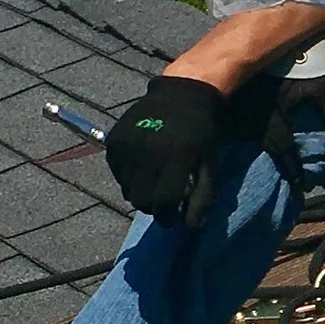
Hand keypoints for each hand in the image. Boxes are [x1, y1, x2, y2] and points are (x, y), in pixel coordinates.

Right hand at [106, 75, 226, 226]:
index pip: (164, 201)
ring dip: (141, 193)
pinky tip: (143, 168)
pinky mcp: (114, 140)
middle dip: (153, 208)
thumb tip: (190, 229)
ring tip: (154, 183)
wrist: (180, 94)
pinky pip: (117, 174)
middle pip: (141, 200)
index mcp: (175, 156)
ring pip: (127, 190)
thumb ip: (203, 198)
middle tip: (163, 202)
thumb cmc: (201, 134)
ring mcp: (127, 144)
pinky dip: (128, 178)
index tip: (172, 219)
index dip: (168, 217)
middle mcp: (147, 150)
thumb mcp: (211, 165)